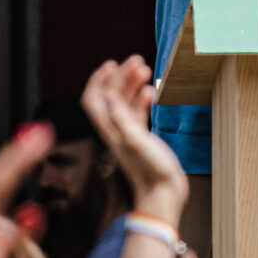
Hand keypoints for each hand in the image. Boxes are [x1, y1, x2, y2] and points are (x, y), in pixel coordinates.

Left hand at [81, 57, 187, 226]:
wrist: (164, 196)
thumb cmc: (152, 172)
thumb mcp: (137, 143)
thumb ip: (123, 120)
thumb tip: (108, 96)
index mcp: (110, 131)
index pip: (93, 100)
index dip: (98, 80)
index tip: (112, 64)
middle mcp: (116, 130)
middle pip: (111, 96)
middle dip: (121, 77)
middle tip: (138, 61)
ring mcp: (128, 134)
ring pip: (125, 103)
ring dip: (133, 85)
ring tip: (147, 71)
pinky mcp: (141, 139)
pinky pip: (138, 114)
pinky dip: (142, 100)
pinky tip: (152, 92)